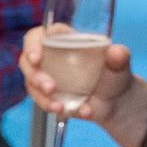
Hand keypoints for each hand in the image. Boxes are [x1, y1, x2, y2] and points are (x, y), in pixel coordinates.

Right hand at [22, 30, 146, 128]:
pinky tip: (73, 110)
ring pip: (31, 83)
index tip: (37, 57)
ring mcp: (45, 77)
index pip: (40, 35)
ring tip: (60, 106)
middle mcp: (49, 57)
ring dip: (42, 96)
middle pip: (27, 61)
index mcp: (63, 41)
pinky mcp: (46, 95)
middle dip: (35, 75)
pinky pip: (40, 100)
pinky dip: (53, 107)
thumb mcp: (119, 64)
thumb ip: (119, 56)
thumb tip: (117, 52)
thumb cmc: (115, 75)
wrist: (116, 101)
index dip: (33, 44)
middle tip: (50, 88)